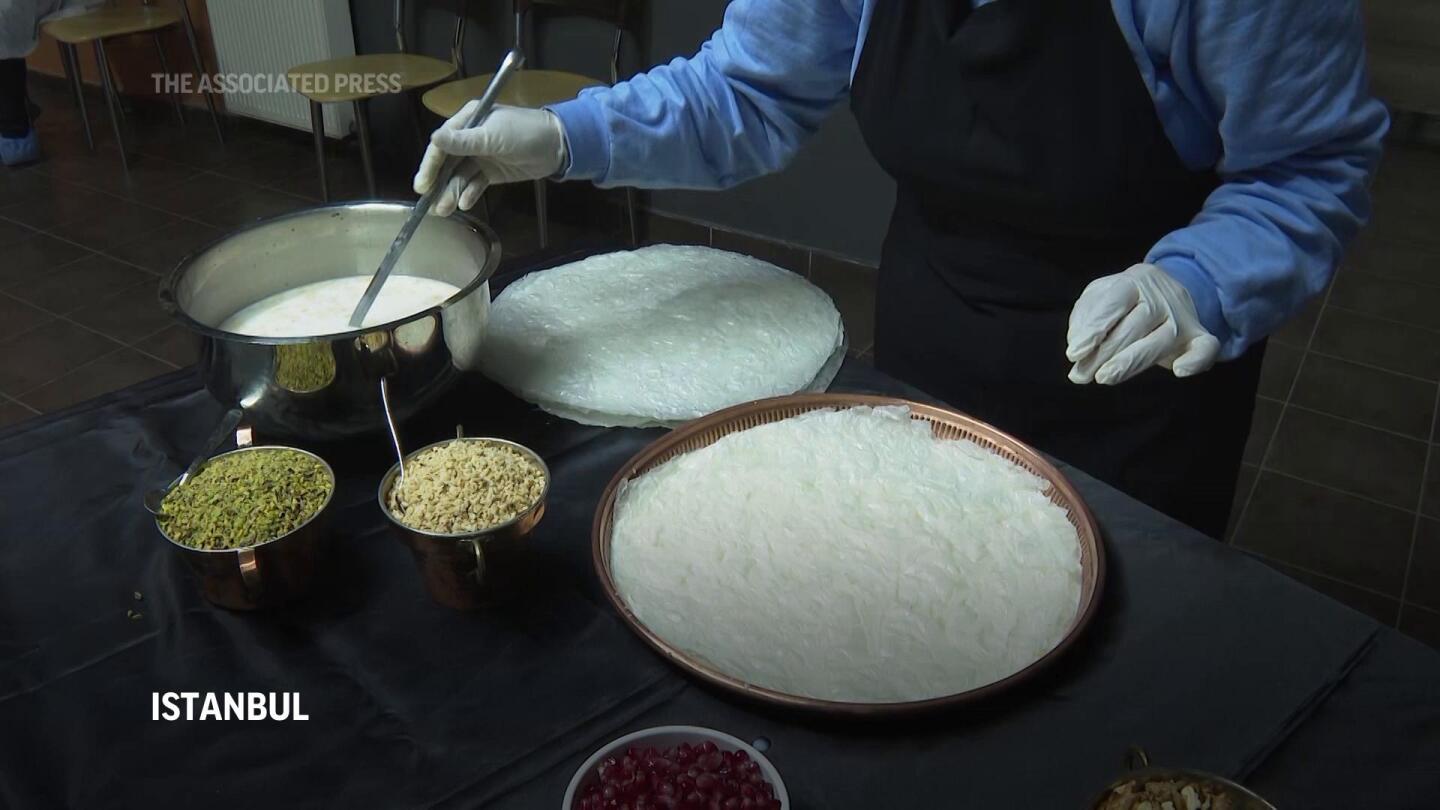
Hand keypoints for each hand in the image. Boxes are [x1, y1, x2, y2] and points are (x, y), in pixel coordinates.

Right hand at [412, 103, 567, 216]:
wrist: (556, 146)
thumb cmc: (524, 133)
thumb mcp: (493, 136)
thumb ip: (464, 142)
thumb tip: (434, 139)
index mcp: (468, 121)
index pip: (442, 144)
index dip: (430, 164)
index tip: (422, 184)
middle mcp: (470, 138)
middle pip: (447, 162)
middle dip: (438, 183)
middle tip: (428, 203)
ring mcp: (480, 156)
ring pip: (460, 176)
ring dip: (452, 192)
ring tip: (444, 210)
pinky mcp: (491, 172)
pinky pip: (475, 184)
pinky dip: (469, 194)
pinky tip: (465, 204)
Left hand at [1065, 263, 1220, 384]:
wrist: (1168, 291)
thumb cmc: (1125, 299)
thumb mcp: (1101, 295)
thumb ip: (1086, 315)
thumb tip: (1077, 343)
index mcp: (1135, 281)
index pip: (1115, 302)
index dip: (1095, 328)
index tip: (1074, 353)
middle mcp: (1162, 297)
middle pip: (1133, 326)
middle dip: (1104, 354)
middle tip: (1082, 375)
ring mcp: (1183, 318)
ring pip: (1159, 341)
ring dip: (1131, 362)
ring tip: (1104, 378)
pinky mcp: (1199, 337)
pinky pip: (1206, 349)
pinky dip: (1196, 360)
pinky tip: (1179, 371)